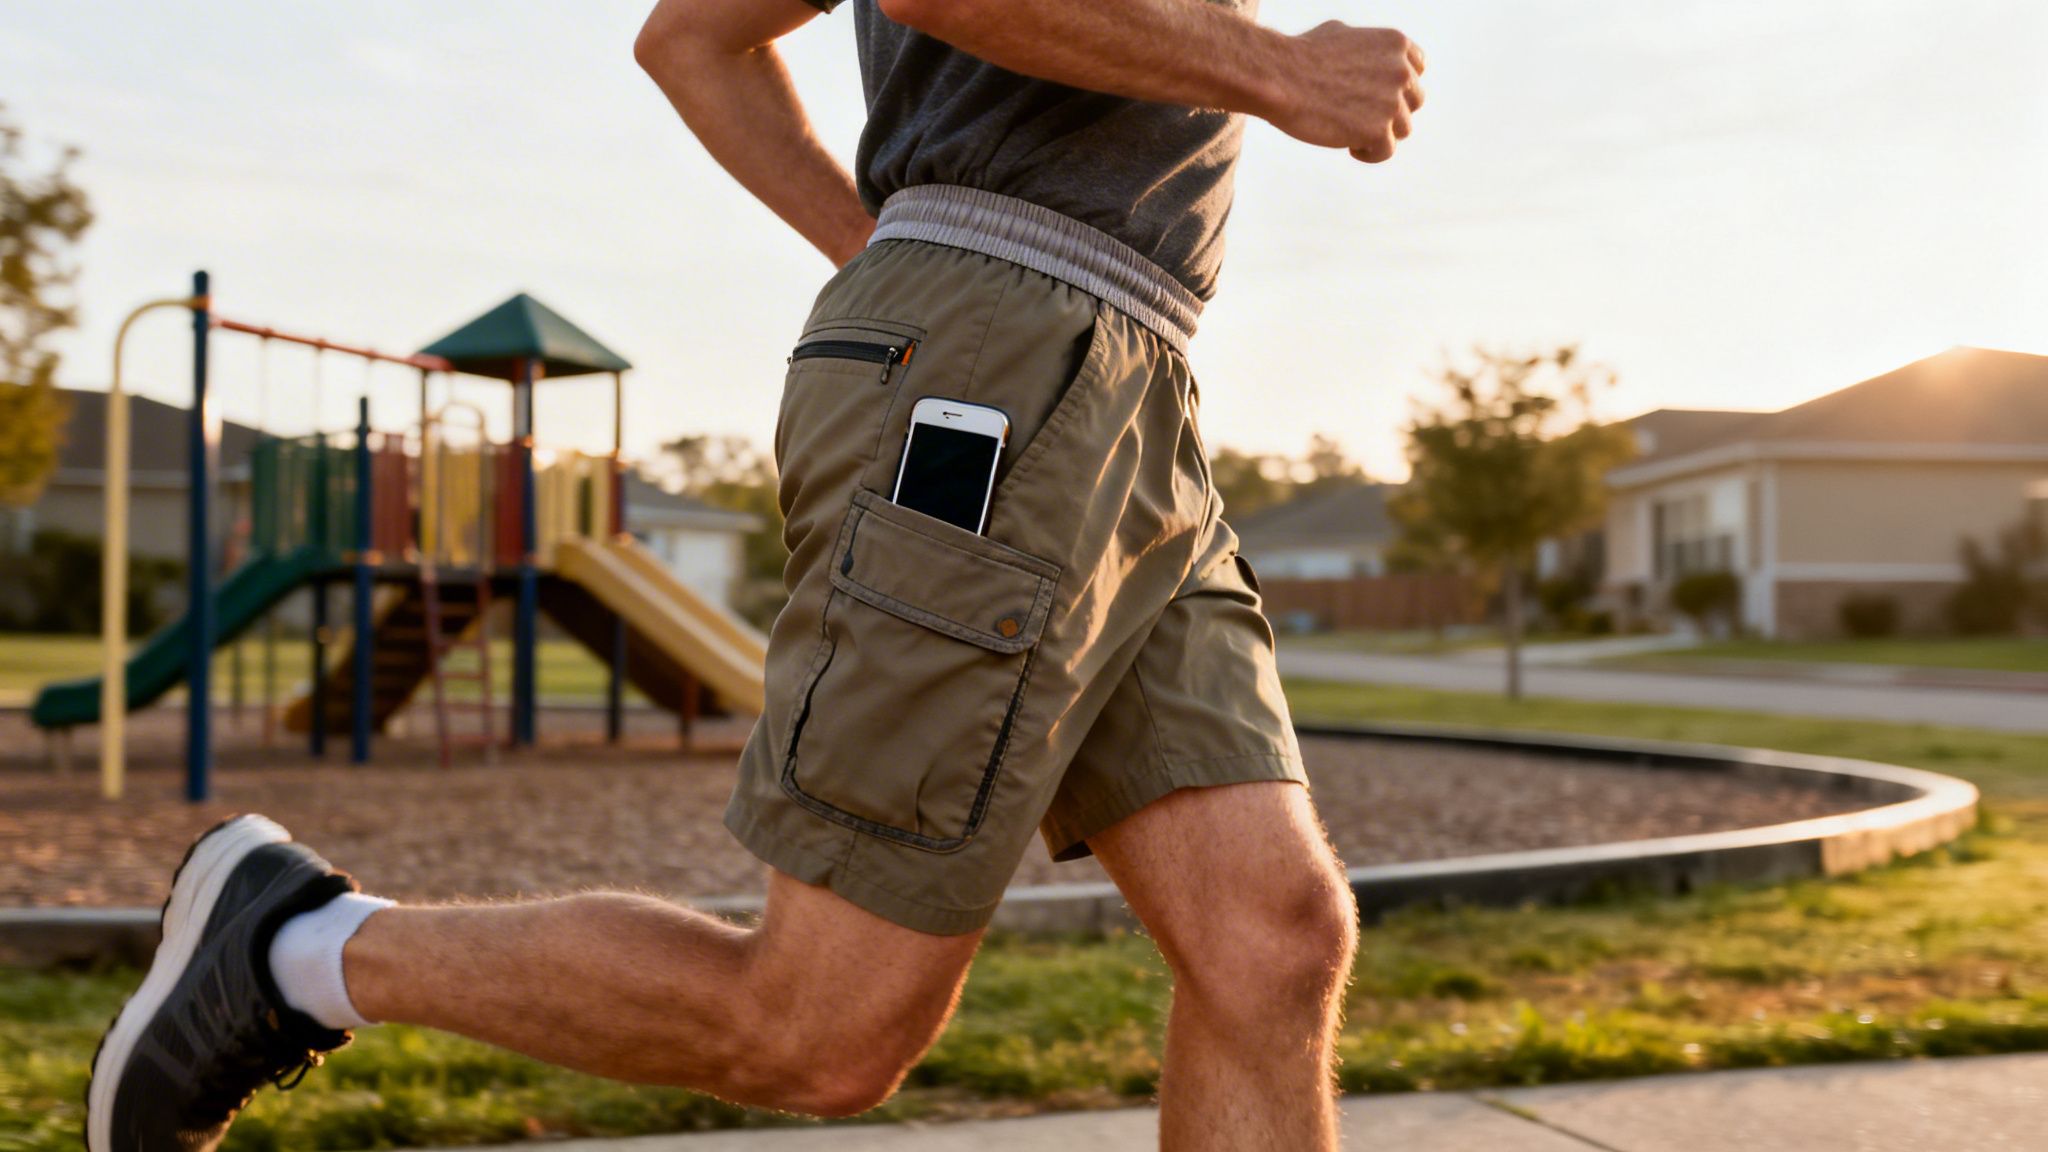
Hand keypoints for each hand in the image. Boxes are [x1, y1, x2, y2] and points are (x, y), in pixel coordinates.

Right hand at [1269, 22, 1424, 162]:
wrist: (1280, 78)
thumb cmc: (1301, 55)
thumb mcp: (1340, 34)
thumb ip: (1365, 47)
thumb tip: (1365, 58)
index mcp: (1396, 44)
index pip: (1417, 69)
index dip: (1398, 86)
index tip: (1379, 96)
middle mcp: (1401, 71)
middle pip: (1413, 102)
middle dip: (1390, 111)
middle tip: (1361, 116)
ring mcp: (1393, 102)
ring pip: (1402, 129)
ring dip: (1379, 132)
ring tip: (1349, 132)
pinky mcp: (1379, 130)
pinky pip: (1385, 151)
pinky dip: (1369, 153)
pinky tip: (1349, 147)